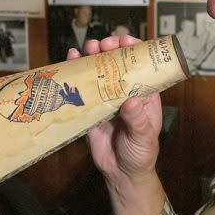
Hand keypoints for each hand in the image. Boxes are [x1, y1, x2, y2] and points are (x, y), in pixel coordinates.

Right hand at [67, 36, 161, 184]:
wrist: (121, 174)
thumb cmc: (141, 153)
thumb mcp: (144, 137)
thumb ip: (137, 120)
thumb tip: (130, 101)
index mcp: (143, 94)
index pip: (141, 65)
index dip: (134, 49)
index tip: (125, 40)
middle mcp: (124, 92)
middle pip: (117, 63)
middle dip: (110, 49)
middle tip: (103, 44)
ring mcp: (106, 99)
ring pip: (99, 72)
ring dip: (93, 56)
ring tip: (88, 48)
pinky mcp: (90, 109)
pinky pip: (82, 89)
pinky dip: (76, 73)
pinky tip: (70, 60)